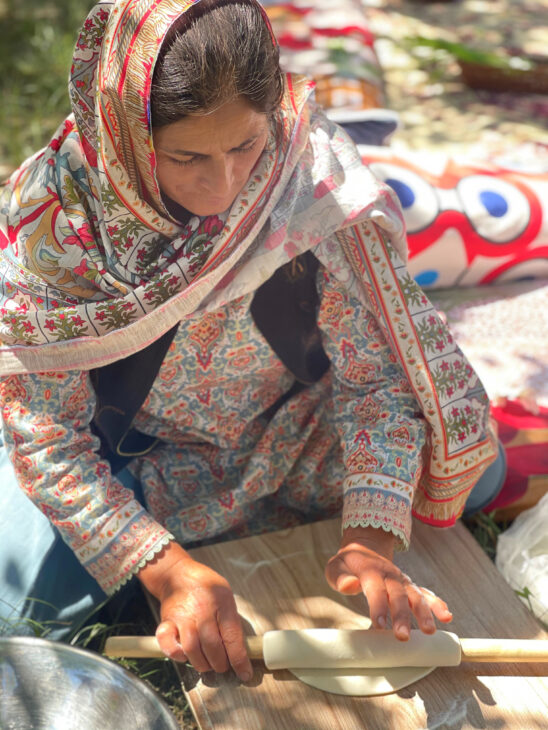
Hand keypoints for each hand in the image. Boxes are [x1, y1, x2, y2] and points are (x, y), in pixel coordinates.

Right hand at [138, 542, 252, 681]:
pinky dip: (176, 655)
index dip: (240, 660)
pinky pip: (168, 644)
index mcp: (221, 602)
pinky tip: (185, 654)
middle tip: (223, 666)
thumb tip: (238, 648)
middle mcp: (202, 611)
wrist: (177, 573)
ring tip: (207, 663)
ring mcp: (182, 617)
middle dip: (221, 664)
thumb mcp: (226, 594)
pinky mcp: (166, 622)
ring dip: (202, 664)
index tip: (245, 674)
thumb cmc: (205, 585)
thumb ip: (231, 619)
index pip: (232, 637)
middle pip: (213, 647)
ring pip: (192, 650)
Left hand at [325, 526, 452, 640]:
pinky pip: (426, 594)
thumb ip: (340, 577)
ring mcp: (402, 580)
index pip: (375, 590)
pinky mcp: (410, 586)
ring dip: (424, 613)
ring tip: (429, 631)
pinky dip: (437, 604)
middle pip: (398, 596)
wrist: (364, 548)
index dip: (377, 607)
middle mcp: (390, 575)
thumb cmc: (347, 564)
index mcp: (371, 571)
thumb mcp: (335, 567)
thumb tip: (349, 585)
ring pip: (416, 595)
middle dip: (402, 616)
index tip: (379, 626)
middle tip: (403, 637)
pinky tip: (447, 617)